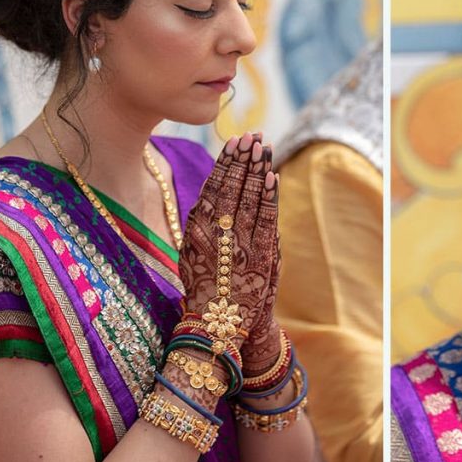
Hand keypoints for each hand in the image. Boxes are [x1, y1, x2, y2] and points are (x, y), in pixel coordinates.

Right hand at [179, 133, 279, 358]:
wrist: (218, 327)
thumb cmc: (205, 290)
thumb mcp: (190, 255)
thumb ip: (198, 228)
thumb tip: (205, 198)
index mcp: (197, 230)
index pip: (213, 188)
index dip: (224, 163)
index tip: (233, 142)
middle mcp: (215, 233)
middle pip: (231, 187)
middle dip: (242, 159)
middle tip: (251, 135)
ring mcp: (237, 244)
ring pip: (247, 198)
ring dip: (256, 170)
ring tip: (263, 146)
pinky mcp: (258, 257)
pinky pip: (263, 220)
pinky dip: (267, 197)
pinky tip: (271, 177)